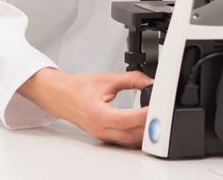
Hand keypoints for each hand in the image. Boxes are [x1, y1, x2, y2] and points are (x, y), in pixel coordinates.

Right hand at [18, 68, 151, 146]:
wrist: (61, 96)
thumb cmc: (78, 88)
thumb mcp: (107, 79)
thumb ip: (131, 79)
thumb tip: (149, 82)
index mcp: (99, 114)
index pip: (128, 120)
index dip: (145, 115)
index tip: (158, 108)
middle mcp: (101, 129)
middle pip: (132, 135)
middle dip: (149, 126)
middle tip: (161, 113)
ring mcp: (103, 135)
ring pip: (130, 141)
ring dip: (144, 133)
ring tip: (155, 119)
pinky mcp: (104, 137)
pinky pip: (124, 142)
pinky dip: (136, 136)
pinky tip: (143, 126)